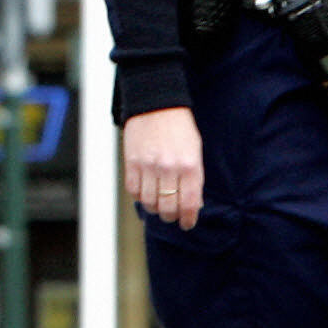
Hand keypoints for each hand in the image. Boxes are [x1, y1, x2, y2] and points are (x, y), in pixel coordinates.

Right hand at [124, 107, 205, 228]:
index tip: (187, 224)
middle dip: (171, 217)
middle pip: (168, 207)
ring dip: (154, 209)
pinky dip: (139, 196)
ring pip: (149, 202)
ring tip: (158, 205)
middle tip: (172, 216)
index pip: (189, 203)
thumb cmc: (179, 128)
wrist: (156, 104)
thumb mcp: (195, 151)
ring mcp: (149, 166)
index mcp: (190, 165)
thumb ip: (194, 178)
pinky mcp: (132, 162)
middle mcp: (170, 168)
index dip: (188, 219)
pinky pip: (134, 191)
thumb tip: (192, 204)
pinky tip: (145, 192)